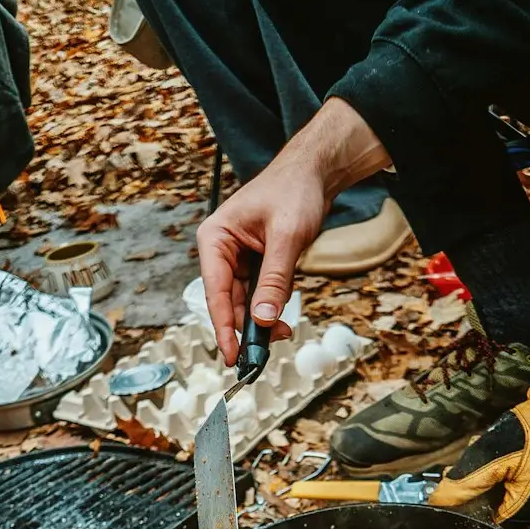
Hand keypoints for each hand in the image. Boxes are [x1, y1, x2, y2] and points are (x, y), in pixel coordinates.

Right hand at [197, 98, 390, 364]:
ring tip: (281, 335)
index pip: (215, 292)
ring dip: (261, 321)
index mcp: (215, 239)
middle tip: (260, 357)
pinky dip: (270, 308)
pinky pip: (260, 294)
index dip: (223, 327)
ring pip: (245, 301)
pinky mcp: (257, 263)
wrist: (315, 172)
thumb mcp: (286, 238)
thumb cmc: (295, 191)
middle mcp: (221, 250)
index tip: (232, 355)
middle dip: (246, 328)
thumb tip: (264, 321)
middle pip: (228, 301)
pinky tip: (282, 320)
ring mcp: (239, 258)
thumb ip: (274, 281)